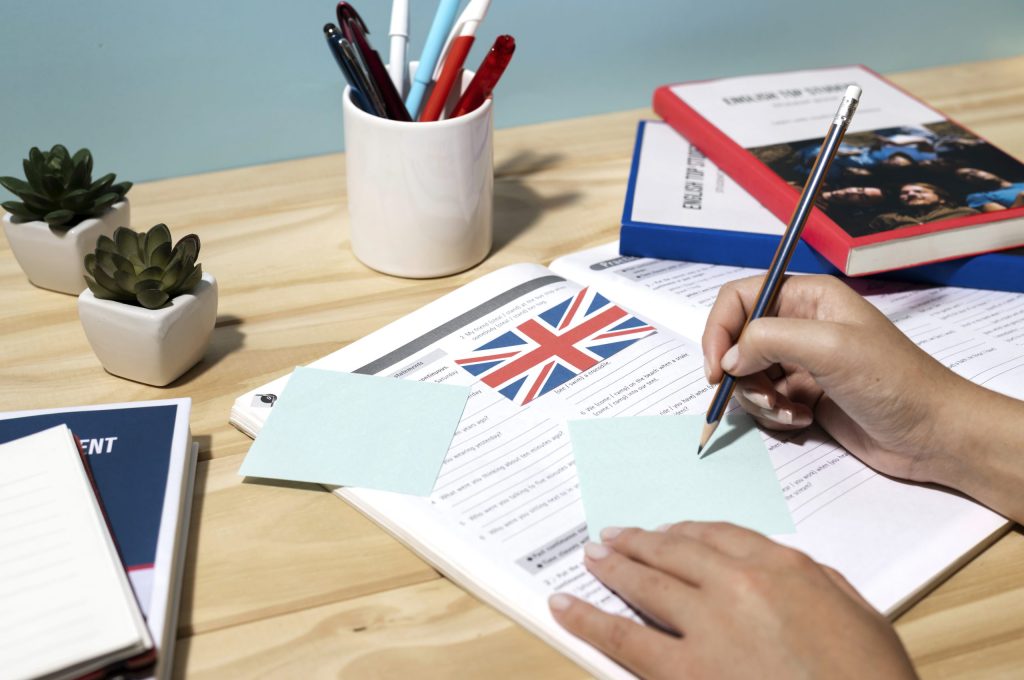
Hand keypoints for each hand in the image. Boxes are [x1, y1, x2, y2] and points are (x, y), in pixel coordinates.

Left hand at [549, 523, 916, 679]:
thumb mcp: (862, 618)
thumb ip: (819, 586)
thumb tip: (787, 571)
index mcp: (786, 567)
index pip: (724, 535)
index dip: (690, 531)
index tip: (671, 532)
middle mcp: (740, 584)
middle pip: (678, 550)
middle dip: (642, 542)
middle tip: (615, 537)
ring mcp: (708, 626)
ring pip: (646, 583)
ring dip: (613, 566)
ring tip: (590, 557)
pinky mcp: (685, 672)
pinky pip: (622, 637)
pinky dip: (587, 618)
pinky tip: (565, 606)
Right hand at [701, 275, 971, 485]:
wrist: (933, 434)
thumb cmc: (894, 381)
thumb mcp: (828, 347)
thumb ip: (767, 339)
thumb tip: (727, 360)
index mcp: (807, 297)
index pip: (738, 298)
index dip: (718, 330)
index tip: (716, 368)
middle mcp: (799, 325)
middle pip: (736, 341)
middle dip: (739, 374)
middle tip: (761, 396)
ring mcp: (801, 362)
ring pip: (746, 377)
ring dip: (759, 400)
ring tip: (790, 412)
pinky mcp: (803, 396)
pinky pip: (764, 402)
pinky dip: (774, 415)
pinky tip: (803, 421)